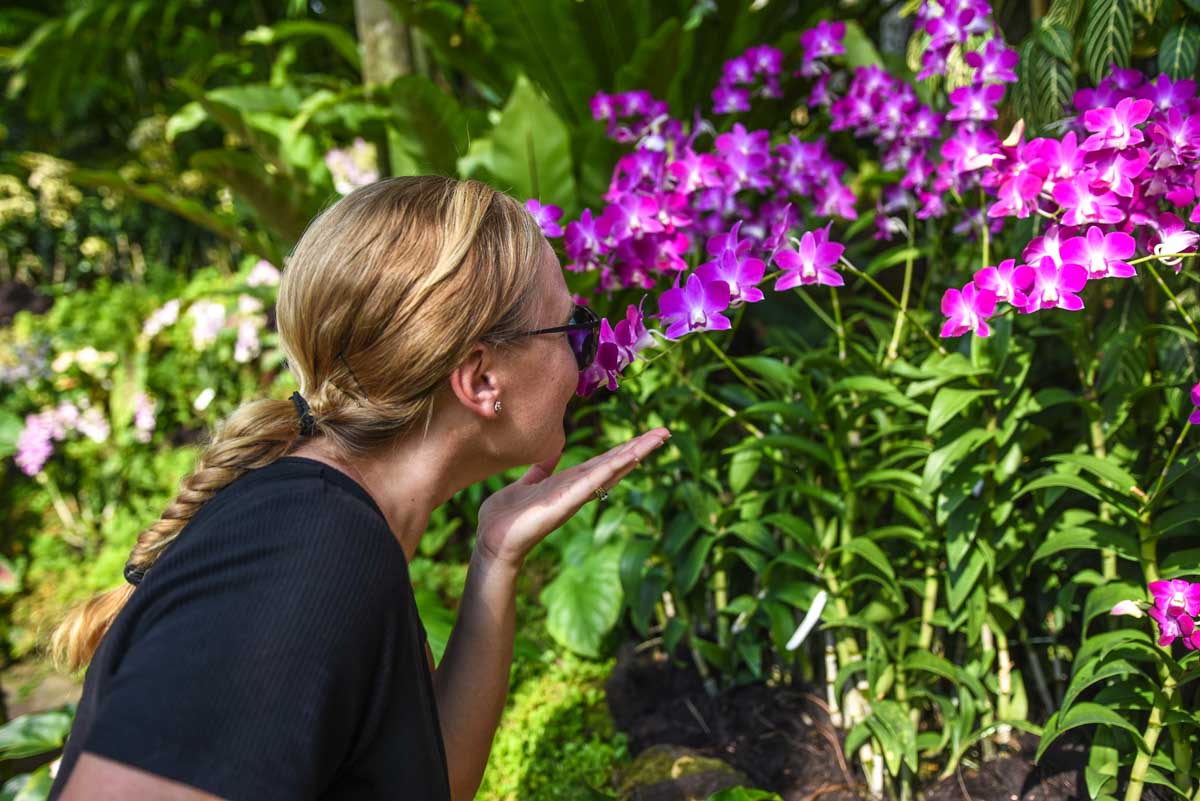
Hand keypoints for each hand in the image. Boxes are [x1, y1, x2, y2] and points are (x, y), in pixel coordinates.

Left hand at [475, 427, 670, 569]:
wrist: (492, 540)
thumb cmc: (506, 516)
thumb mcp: (527, 484)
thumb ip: (542, 468)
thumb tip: (554, 450)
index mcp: (570, 483)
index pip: (604, 461)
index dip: (626, 447)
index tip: (648, 434)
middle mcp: (577, 490)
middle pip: (615, 464)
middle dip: (639, 448)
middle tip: (665, 432)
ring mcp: (573, 498)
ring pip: (609, 472)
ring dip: (632, 456)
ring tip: (654, 441)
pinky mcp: (562, 505)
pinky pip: (588, 485)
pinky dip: (607, 472)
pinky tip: (624, 459)